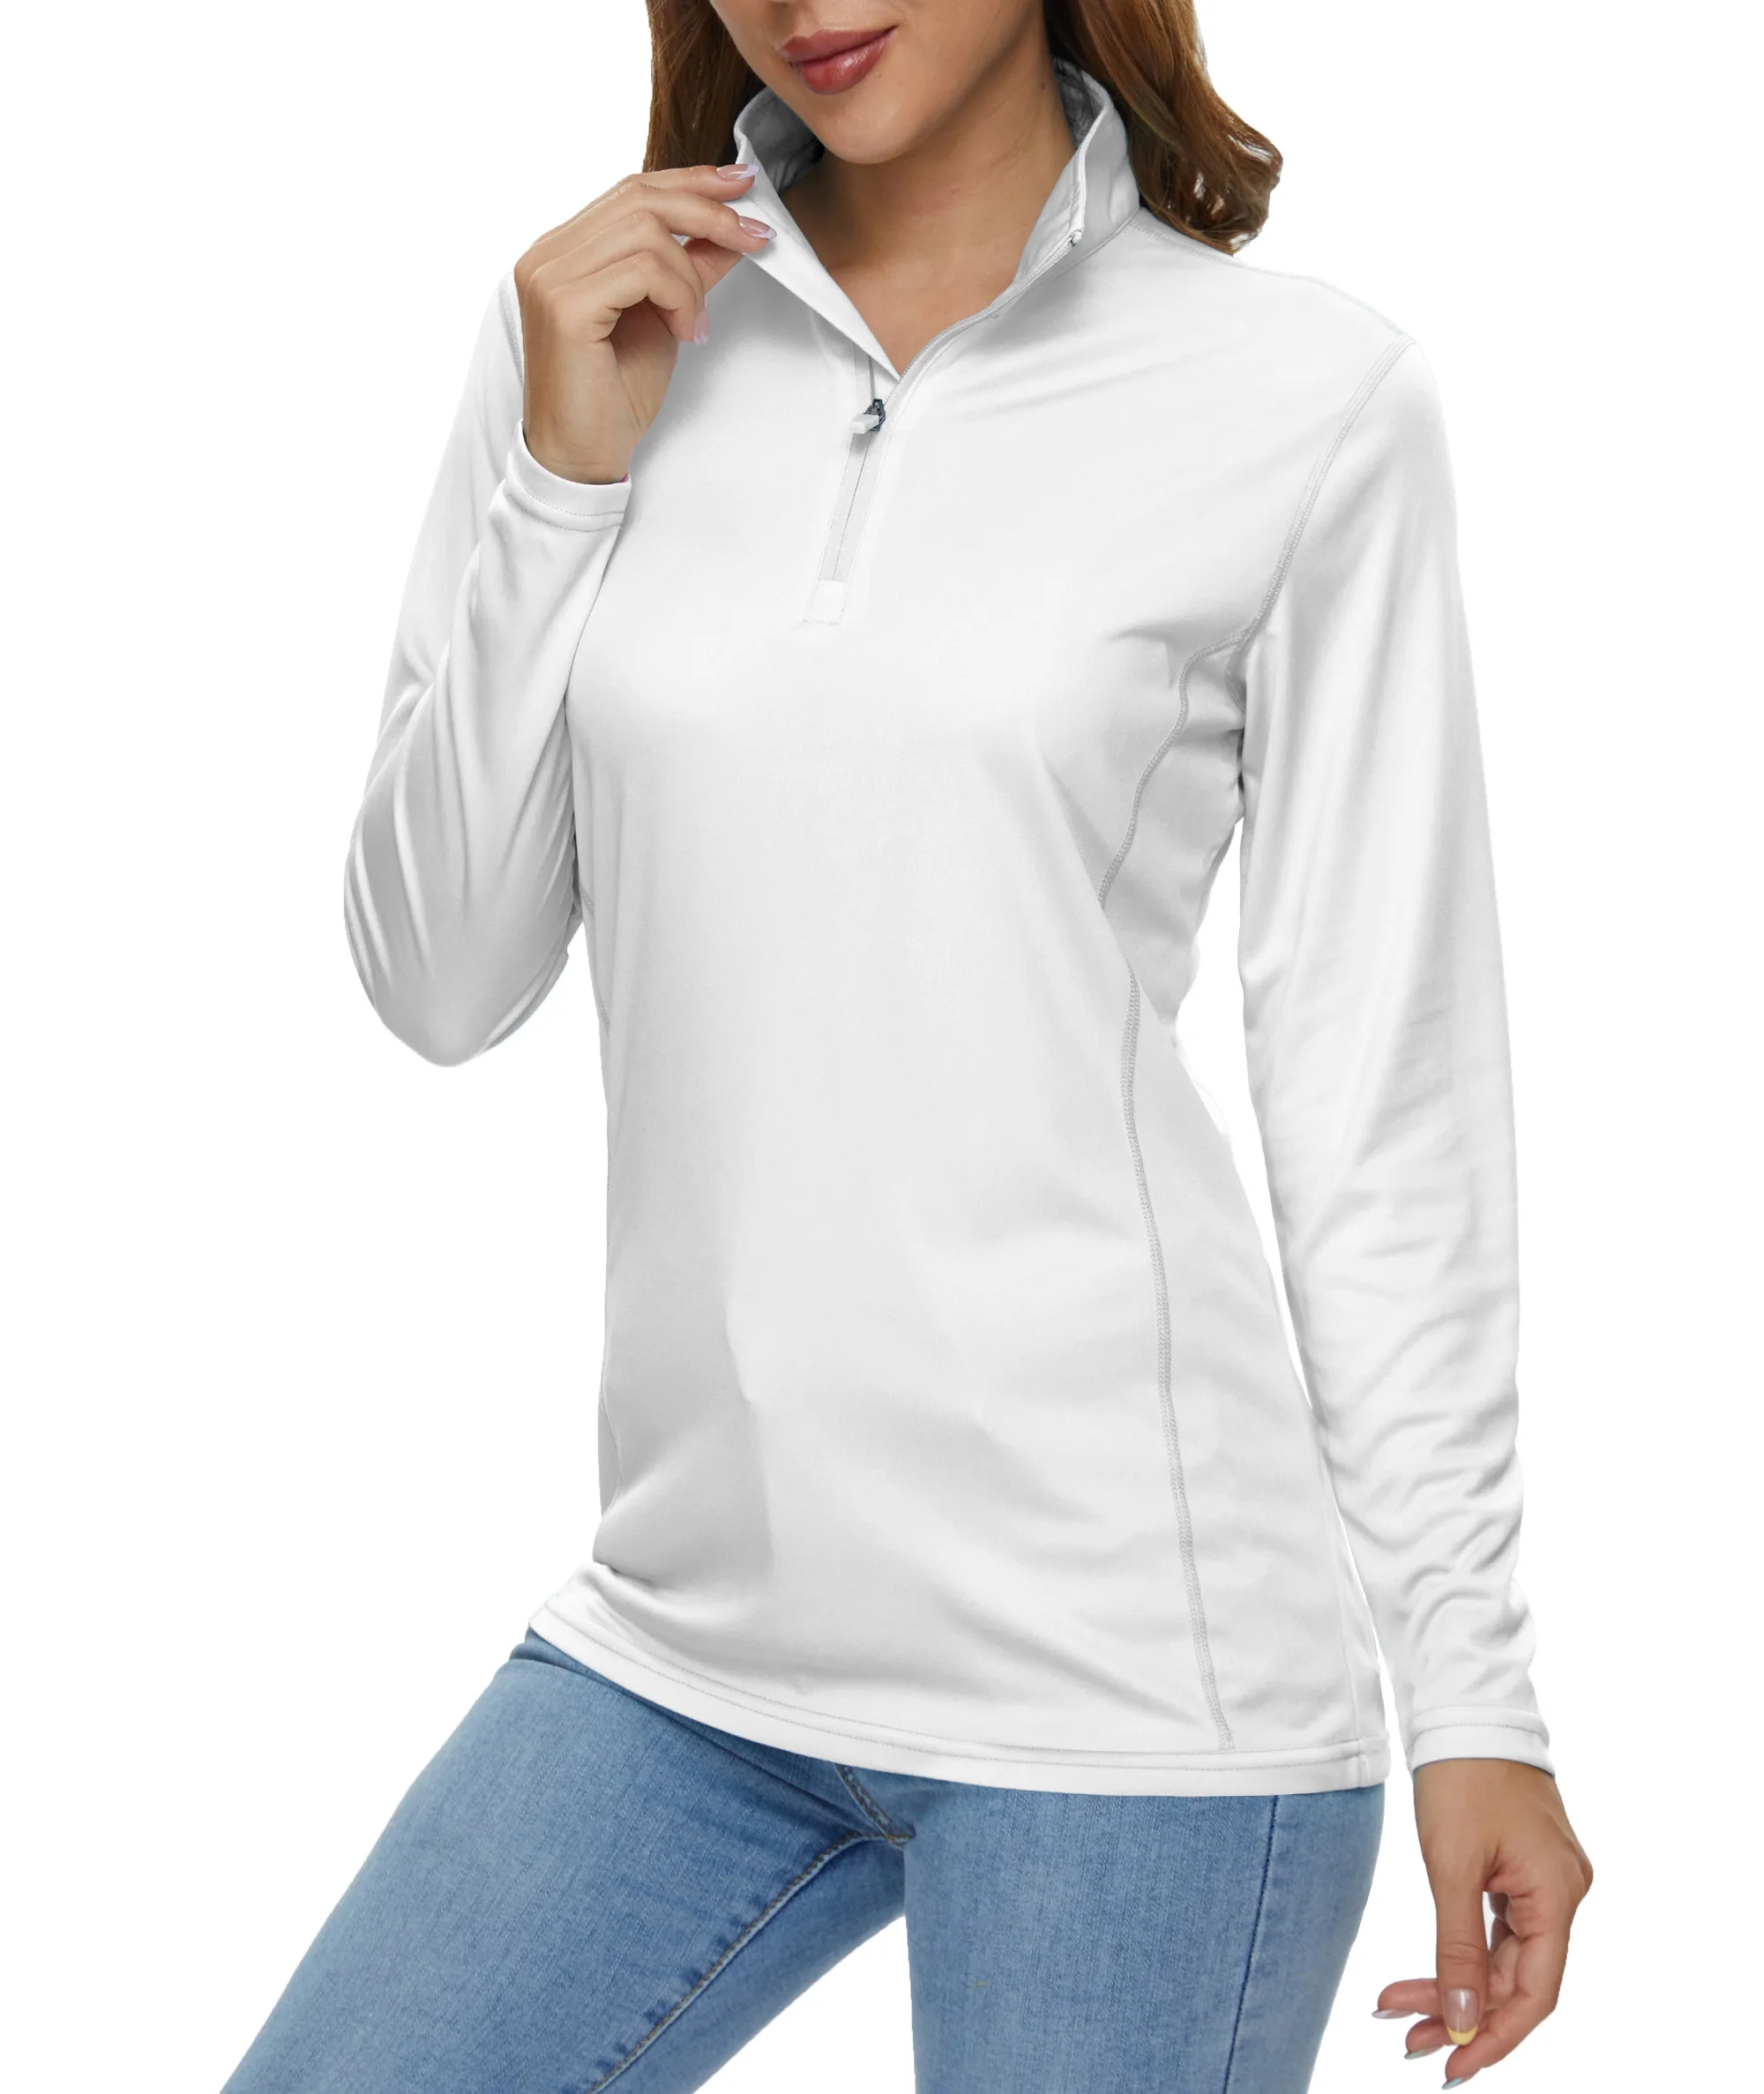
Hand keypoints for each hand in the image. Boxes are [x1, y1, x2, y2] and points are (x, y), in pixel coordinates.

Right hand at [512, 164, 777, 484]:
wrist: (582, 456)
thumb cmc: (615, 395)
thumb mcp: (665, 317)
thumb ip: (689, 269)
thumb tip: (733, 230)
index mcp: (565, 249)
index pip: (631, 190)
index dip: (691, 181)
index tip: (743, 185)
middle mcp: (548, 254)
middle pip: (640, 197)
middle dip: (709, 213)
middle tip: (757, 239)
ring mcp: (549, 276)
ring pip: (646, 232)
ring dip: (691, 276)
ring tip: (696, 322)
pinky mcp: (563, 305)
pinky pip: (642, 270)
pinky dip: (680, 297)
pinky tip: (686, 332)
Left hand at [1374, 1759, 1592, 2082]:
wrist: (1462, 1706)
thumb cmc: (1460, 1775)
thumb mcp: (1452, 1865)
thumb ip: (1458, 1949)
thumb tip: (1462, 2021)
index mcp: (1557, 1894)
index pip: (1535, 1993)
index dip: (1495, 2037)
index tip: (1451, 2066)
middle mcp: (1561, 1892)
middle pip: (1516, 1979)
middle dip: (1460, 2011)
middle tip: (1406, 2038)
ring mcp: (1543, 1881)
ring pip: (1503, 1958)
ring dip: (1455, 1985)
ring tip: (1399, 2012)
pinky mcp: (1521, 1868)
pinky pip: (1498, 1929)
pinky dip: (1462, 1953)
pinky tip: (1426, 1976)